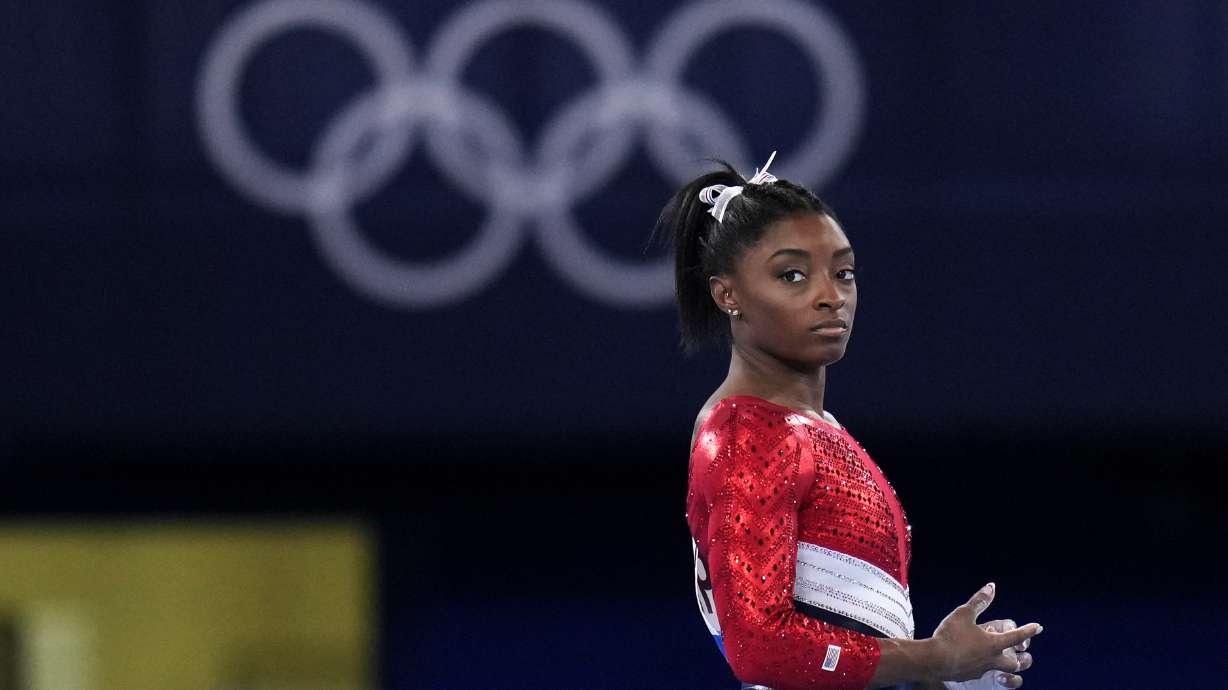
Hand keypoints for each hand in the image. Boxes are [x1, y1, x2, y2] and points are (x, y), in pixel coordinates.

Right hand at [927, 583, 1041, 686]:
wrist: (933, 661)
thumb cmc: (950, 635)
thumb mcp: (964, 613)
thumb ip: (979, 601)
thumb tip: (991, 586)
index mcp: (993, 644)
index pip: (1017, 637)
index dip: (1028, 630)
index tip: (1038, 627)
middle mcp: (991, 660)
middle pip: (1014, 664)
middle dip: (1018, 658)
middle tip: (1016, 651)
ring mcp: (980, 670)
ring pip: (998, 671)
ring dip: (1000, 664)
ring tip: (992, 656)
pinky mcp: (969, 676)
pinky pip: (979, 672)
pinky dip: (980, 665)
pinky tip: (970, 659)